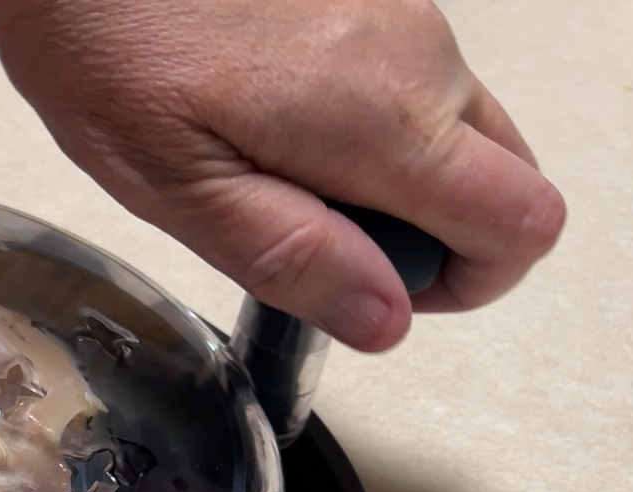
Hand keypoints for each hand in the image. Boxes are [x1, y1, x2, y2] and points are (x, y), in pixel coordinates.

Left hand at [0, 0, 565, 350]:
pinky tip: (261, 106)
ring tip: (262, 159)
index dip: (469, 283)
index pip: (523, 224)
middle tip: (318, 236)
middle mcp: (417, 53)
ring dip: (386, 167)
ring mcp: (400, 8)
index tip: (387, 289)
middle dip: (433, 230)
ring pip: (450, 121)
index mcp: (383, 121)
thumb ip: (292, 257)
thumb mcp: (179, 189)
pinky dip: (361, 111)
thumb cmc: (109, 44)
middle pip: (504, 173)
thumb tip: (384, 318)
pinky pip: (405, 70)